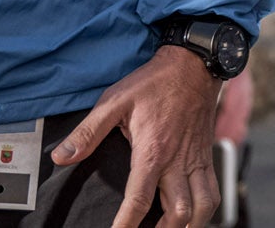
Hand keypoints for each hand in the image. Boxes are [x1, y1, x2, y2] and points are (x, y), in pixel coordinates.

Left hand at [51, 45, 219, 227]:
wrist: (194, 64)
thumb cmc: (155, 81)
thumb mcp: (115, 100)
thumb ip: (88, 132)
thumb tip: (62, 157)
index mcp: (153, 151)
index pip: (139, 200)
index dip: (126, 226)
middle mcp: (178, 160)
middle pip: (178, 212)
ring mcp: (196, 159)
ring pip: (203, 207)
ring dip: (188, 225)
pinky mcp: (206, 155)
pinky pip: (213, 191)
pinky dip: (204, 210)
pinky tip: (191, 216)